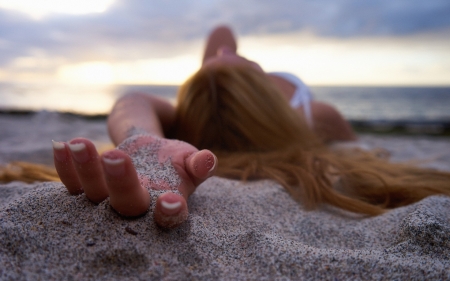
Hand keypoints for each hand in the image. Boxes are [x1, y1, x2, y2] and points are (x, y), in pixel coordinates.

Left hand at [52, 134, 216, 227]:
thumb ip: (199, 163)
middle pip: (126, 205)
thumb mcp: (190, 158)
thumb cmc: (174, 159)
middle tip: (116, 156)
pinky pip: (72, 184)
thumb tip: (207, 159)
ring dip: (87, 170)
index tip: (170, 201)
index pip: (169, 217)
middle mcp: (135, 209)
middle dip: (121, 182)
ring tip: (80, 143)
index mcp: (164, 207)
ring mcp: (108, 200)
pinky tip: (61, 145)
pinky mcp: (88, 188)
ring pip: (94, 194)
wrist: (149, 151)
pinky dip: (65, 167)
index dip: (169, 213)